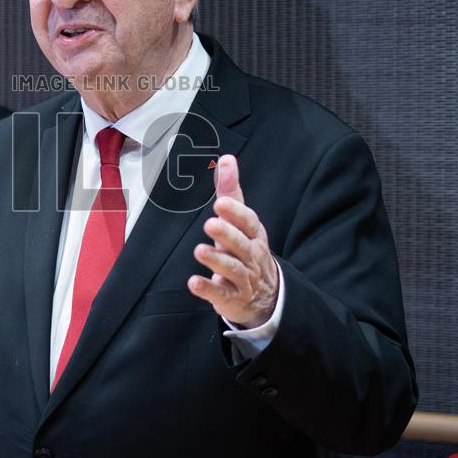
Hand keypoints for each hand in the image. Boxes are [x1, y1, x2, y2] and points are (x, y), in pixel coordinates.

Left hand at [187, 154, 278, 327]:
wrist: (264, 296)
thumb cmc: (247, 250)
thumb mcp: (241, 221)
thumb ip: (231, 191)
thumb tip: (226, 159)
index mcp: (254, 235)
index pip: (249, 222)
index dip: (236, 213)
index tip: (221, 203)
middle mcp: (251, 256)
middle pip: (240, 244)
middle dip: (227, 234)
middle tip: (210, 224)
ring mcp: (243, 278)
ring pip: (232, 268)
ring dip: (216, 260)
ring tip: (200, 250)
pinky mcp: (232, 298)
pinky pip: (220, 294)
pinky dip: (207, 288)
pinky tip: (193, 282)